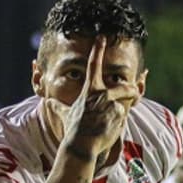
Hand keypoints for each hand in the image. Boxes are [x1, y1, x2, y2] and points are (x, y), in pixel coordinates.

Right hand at [62, 36, 136, 158]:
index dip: (98, 49)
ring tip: (108, 125)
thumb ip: (59, 108)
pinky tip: (109, 131)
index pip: (93, 65)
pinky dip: (119, 124)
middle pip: (123, 87)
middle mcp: (101, 93)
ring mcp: (111, 103)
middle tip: (134, 92)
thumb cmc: (73, 129)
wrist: (81, 145)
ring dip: (118, 115)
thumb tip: (48, 104)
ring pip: (122, 106)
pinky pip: (123, 117)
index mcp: (89, 90)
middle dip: (130, 89)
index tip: (102, 37)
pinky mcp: (119, 114)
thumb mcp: (65, 115)